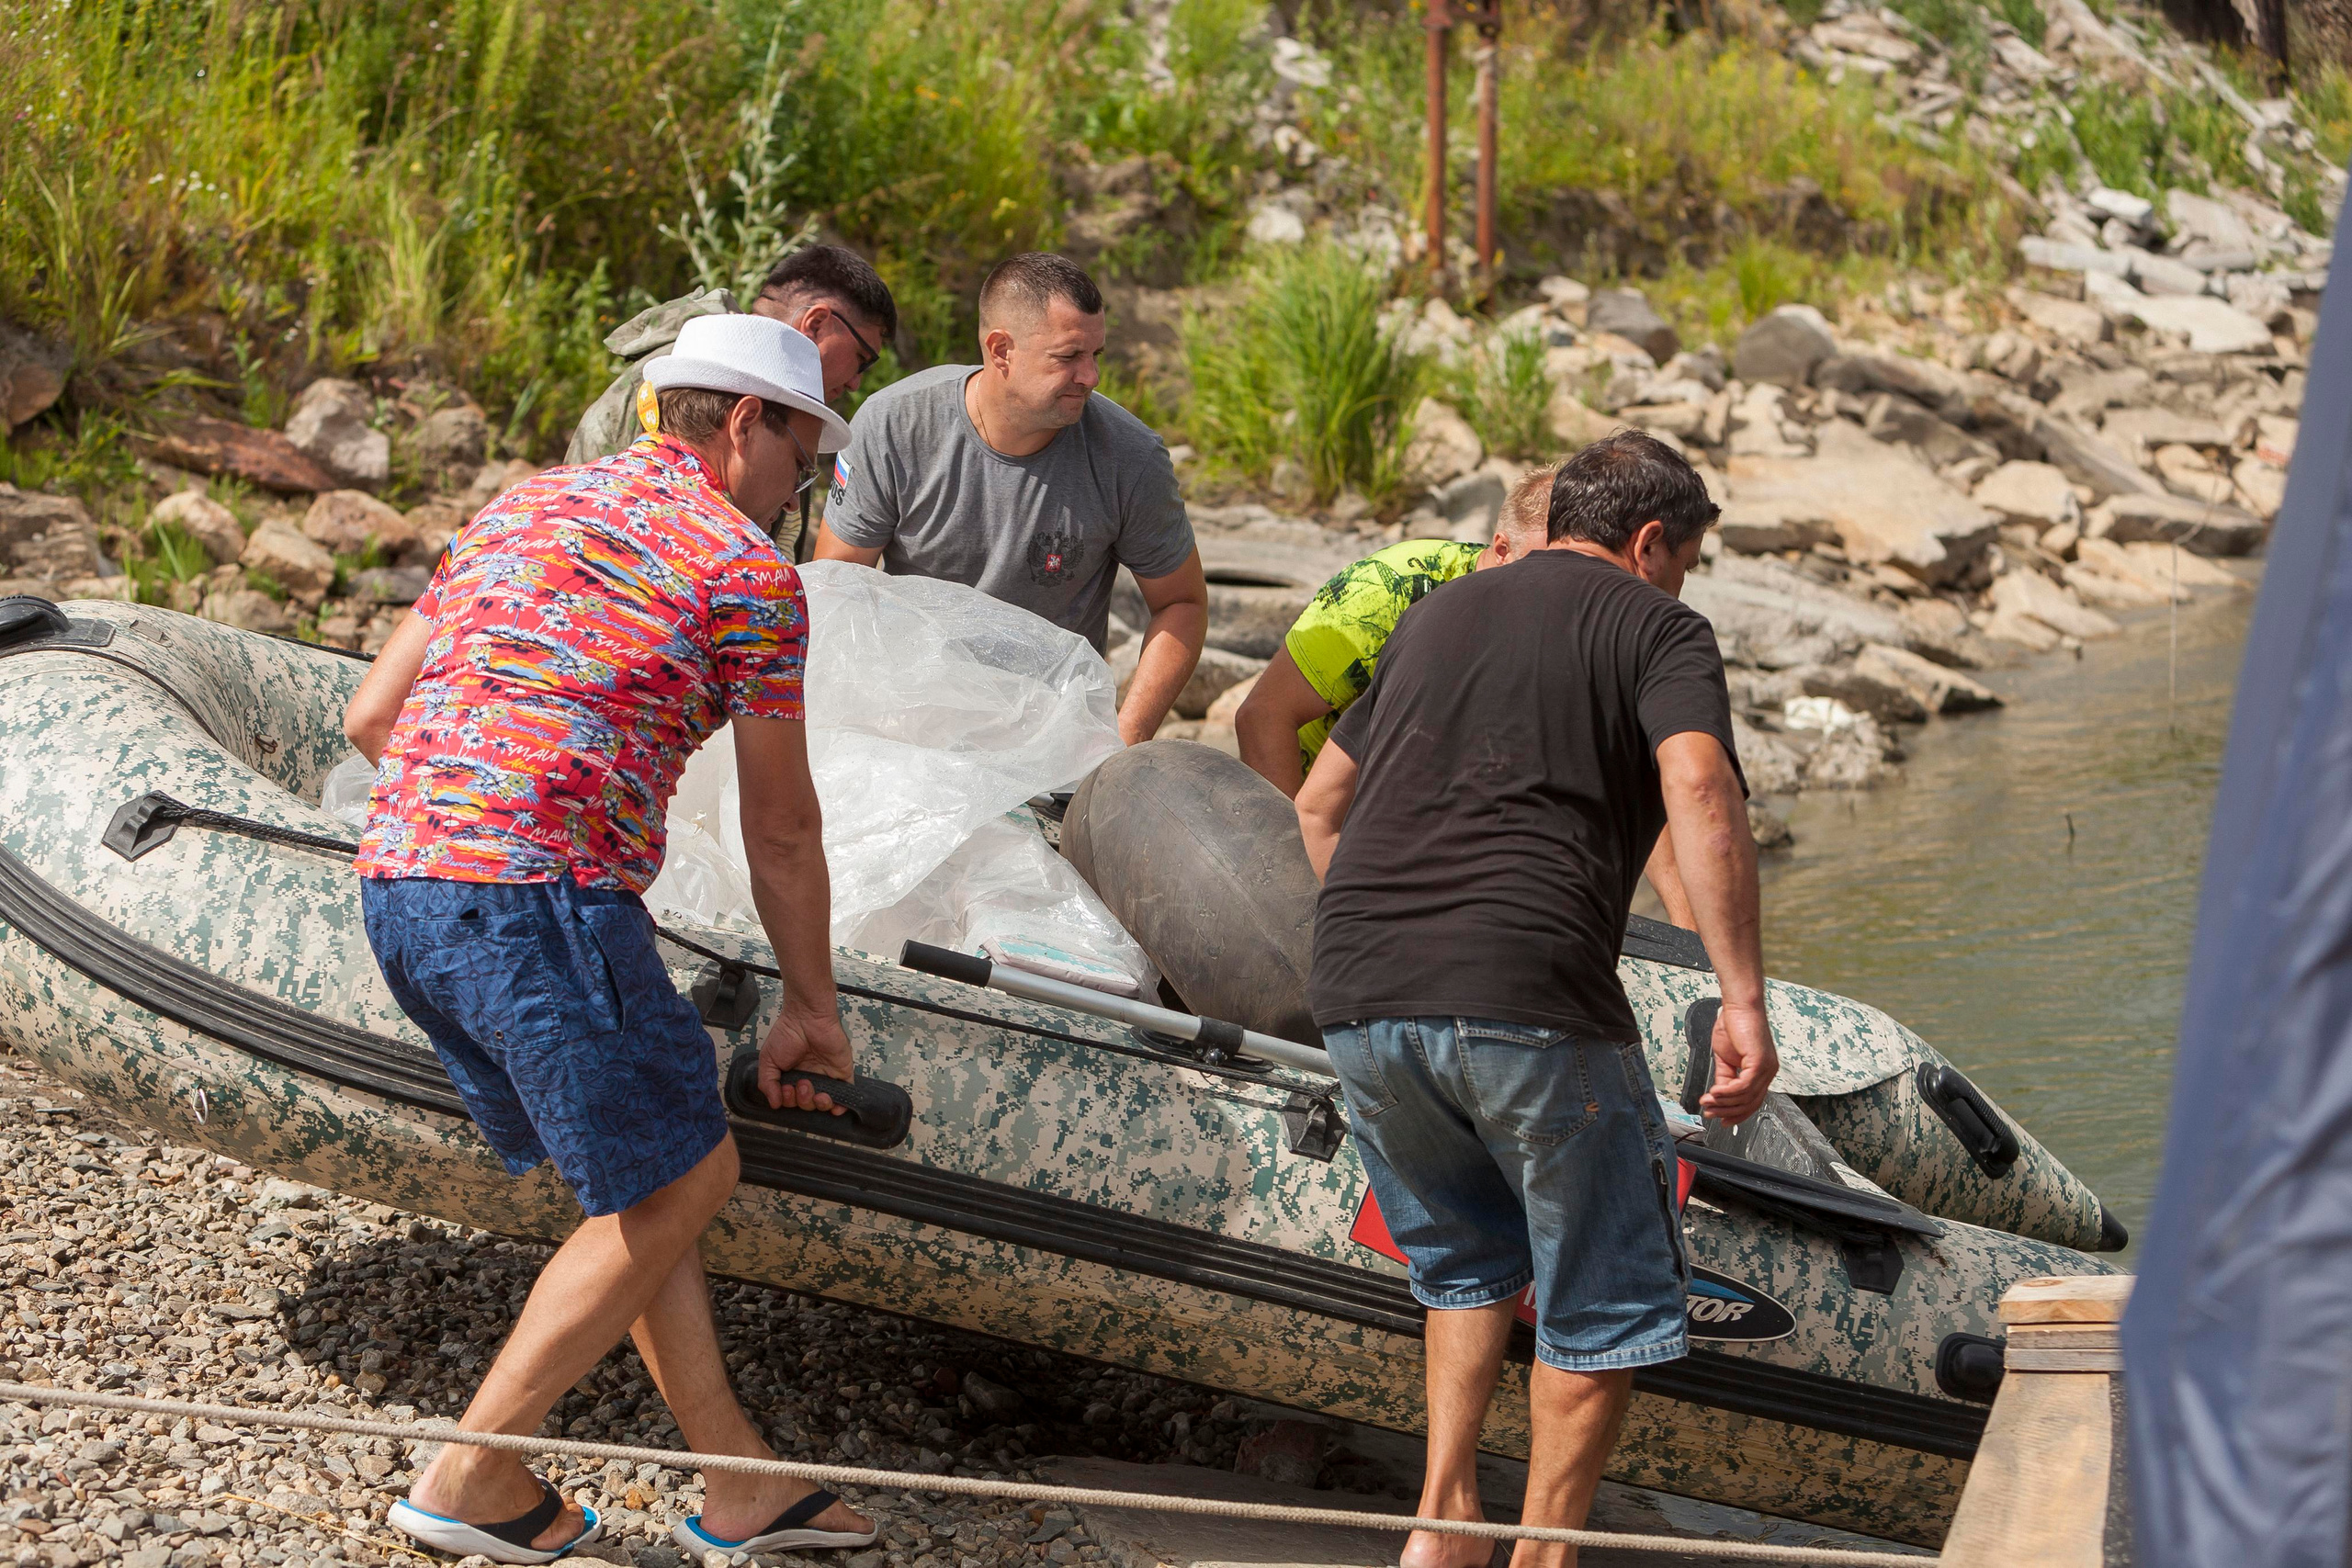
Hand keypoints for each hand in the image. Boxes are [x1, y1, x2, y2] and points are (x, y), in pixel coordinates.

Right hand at [757, 1004, 854, 1114]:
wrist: (806, 1018)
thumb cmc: (787, 1033)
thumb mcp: (768, 1060)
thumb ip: (767, 1083)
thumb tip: (774, 1103)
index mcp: (793, 1076)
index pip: (792, 1100)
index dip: (788, 1101)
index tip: (785, 1089)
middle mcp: (810, 1077)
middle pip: (807, 1104)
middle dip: (801, 1100)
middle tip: (799, 1084)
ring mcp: (826, 1076)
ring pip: (824, 1103)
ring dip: (816, 1103)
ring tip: (809, 1087)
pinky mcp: (841, 1073)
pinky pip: (844, 1096)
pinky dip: (839, 1107)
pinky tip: (832, 1106)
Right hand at [1701, 1000, 1777, 1124]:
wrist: (1739, 1005)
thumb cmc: (1734, 1024)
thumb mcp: (1725, 1057)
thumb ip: (1725, 1077)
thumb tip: (1719, 1095)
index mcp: (1761, 1072)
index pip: (1752, 1101)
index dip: (1736, 1113)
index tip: (1720, 1119)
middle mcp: (1768, 1072)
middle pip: (1750, 1104)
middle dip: (1727, 1112)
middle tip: (1709, 1113)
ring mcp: (1766, 1068)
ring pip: (1746, 1097)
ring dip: (1723, 1102)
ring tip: (1707, 1102)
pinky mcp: (1760, 1062)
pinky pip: (1744, 1085)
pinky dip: (1727, 1092)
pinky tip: (1714, 1093)